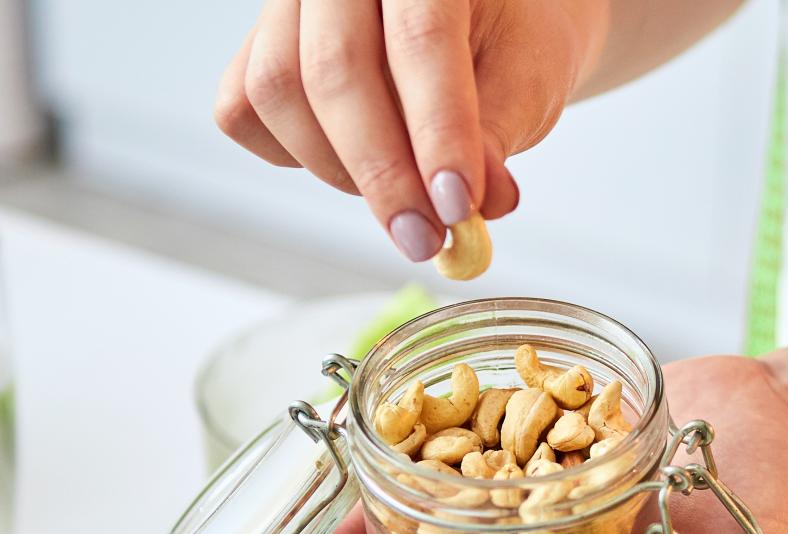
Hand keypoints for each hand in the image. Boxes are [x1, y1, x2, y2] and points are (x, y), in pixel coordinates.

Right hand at [213, 0, 606, 260]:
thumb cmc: (504, 42)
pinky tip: (351, 165)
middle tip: (425, 238)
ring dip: (339, 170)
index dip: (437, 131)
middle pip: (333, 70)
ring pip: (277, 91)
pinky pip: (245, 111)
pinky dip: (296, 157)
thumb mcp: (524, 82)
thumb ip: (494, 138)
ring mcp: (290, 4)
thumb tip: (473, 208)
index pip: (419, 40)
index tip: (457, 207)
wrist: (481, 22)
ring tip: (402, 198)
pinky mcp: (258, 46)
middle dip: (382, 173)